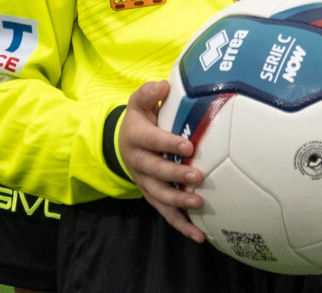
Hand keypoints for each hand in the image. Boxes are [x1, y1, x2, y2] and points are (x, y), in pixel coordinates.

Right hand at [118, 80, 205, 241]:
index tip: (187, 146)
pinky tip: (199, 235)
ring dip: (178, 201)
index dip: (168, 144)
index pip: (152, 141)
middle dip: (176, 176)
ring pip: (159, 196)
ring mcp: (144, 182)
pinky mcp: (152, 196)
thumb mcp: (139, 101)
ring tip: (198, 204)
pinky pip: (166, 213)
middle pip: (155, 172)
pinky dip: (181, 225)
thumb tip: (164, 85)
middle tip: (198, 177)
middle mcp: (138, 162)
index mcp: (136, 137)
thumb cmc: (140, 118)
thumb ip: (150, 92)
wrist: (122, 142)